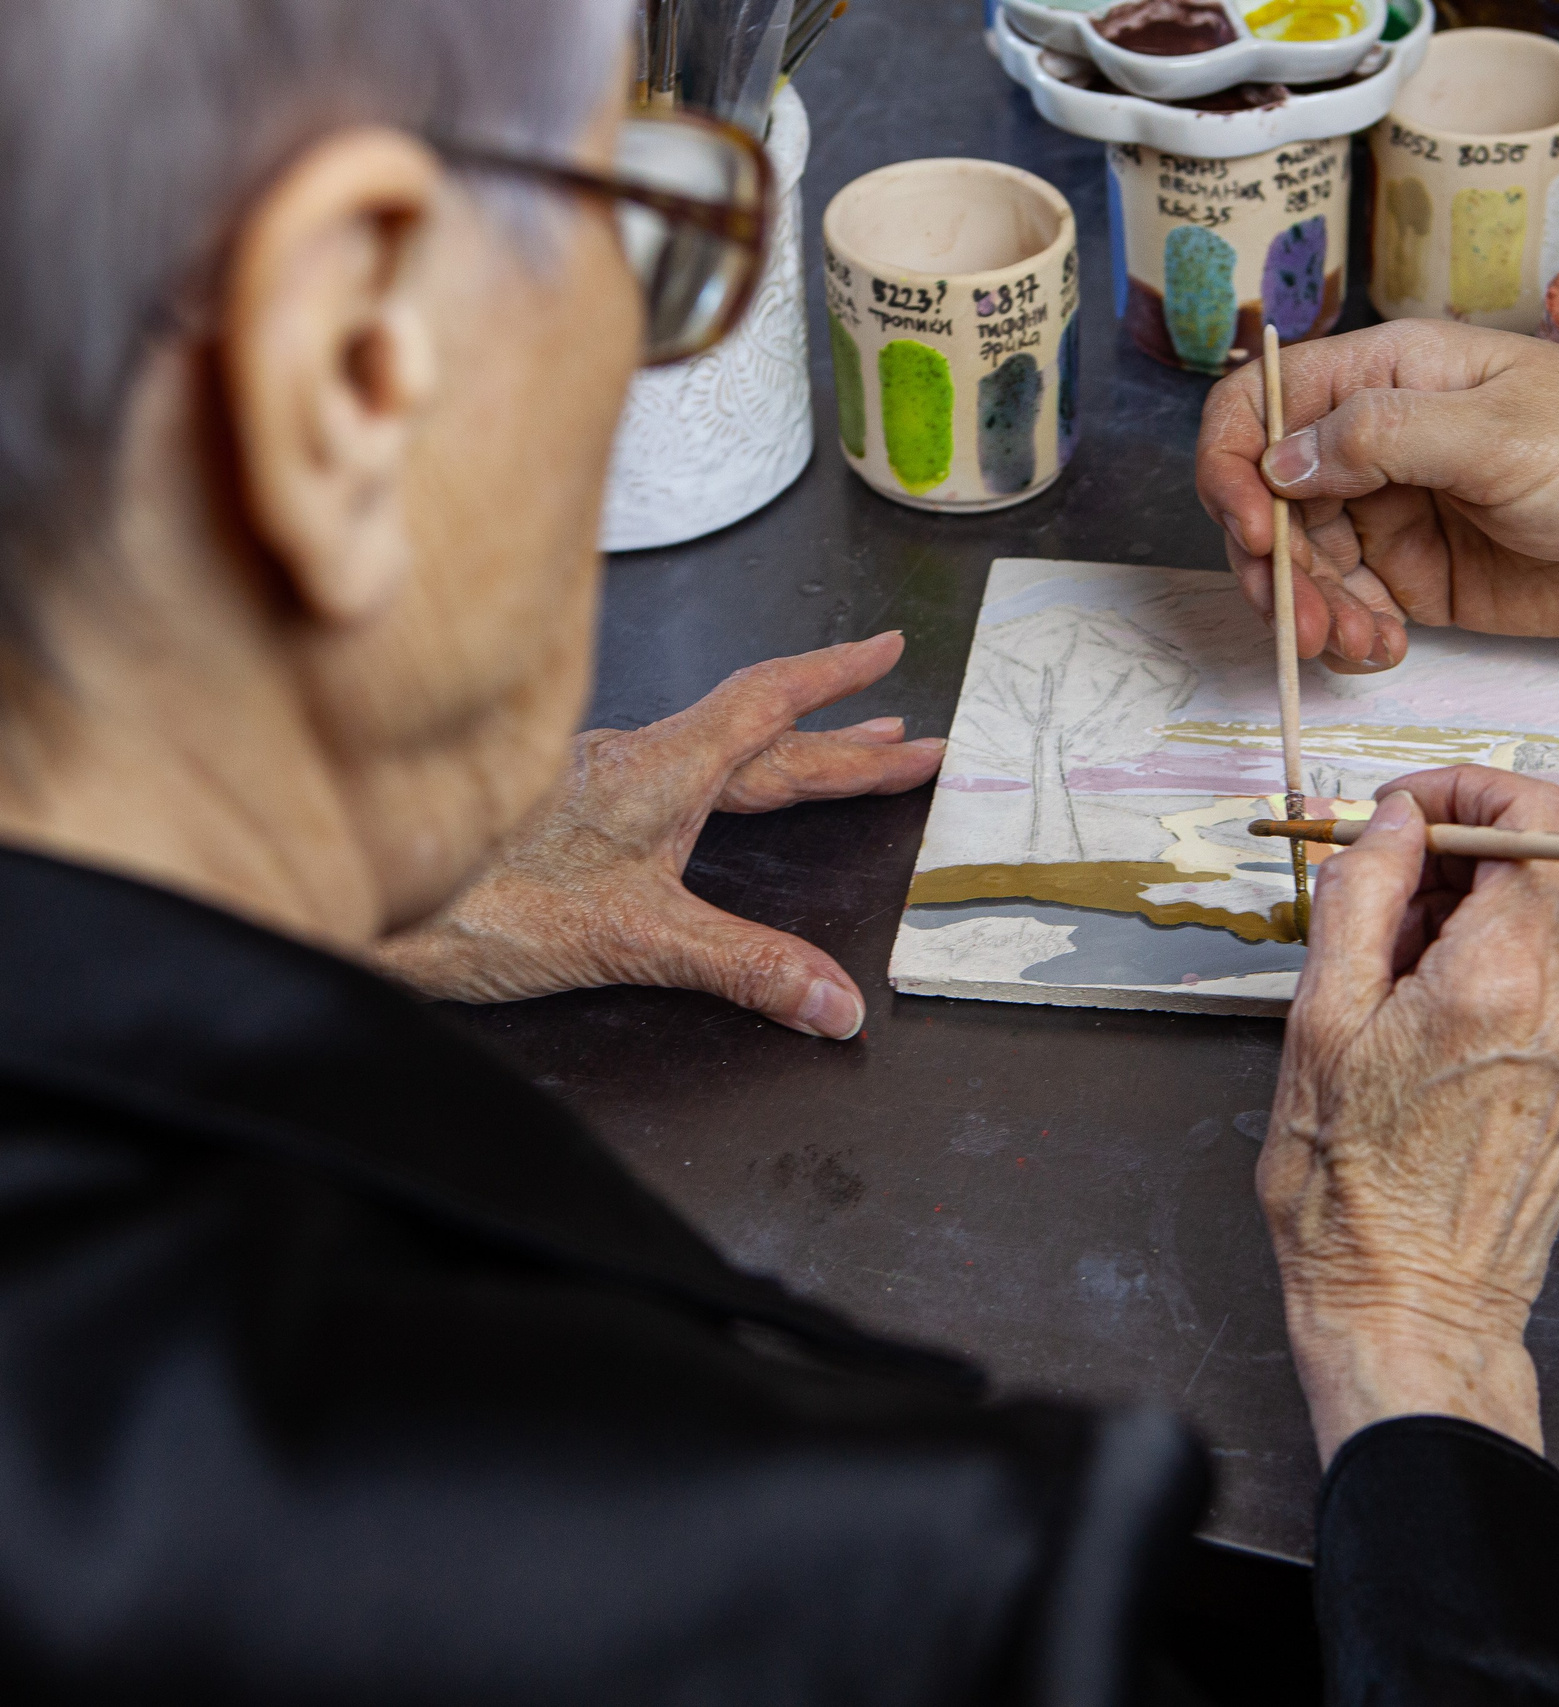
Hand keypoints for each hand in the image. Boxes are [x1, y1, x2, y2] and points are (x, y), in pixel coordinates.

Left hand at [374, 634, 943, 1037]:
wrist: (362, 898)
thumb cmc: (477, 902)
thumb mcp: (633, 941)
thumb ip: (742, 967)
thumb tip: (834, 1000)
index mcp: (662, 770)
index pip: (769, 706)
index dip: (833, 681)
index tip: (885, 653)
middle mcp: (632, 760)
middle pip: (759, 738)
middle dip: (842, 743)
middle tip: (908, 742)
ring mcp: (594, 778)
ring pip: (711, 752)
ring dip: (783, 755)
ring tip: (838, 757)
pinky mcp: (560, 805)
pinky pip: (668, 772)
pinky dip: (718, 775)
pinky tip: (707, 792)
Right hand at [1196, 320, 1558, 671]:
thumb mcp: (1499, 432)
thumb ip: (1384, 441)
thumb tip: (1280, 461)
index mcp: (1390, 376)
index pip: (1263, 404)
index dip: (1231, 462)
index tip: (1248, 526)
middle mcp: (1381, 444)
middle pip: (1267, 500)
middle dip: (1268, 564)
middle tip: (1298, 621)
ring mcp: (1400, 515)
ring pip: (1303, 566)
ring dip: (1306, 612)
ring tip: (1351, 644)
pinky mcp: (1426, 580)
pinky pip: (1352, 611)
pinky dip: (1348, 638)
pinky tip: (1381, 649)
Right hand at [1261, 766, 1558, 1463]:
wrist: (1411, 1314)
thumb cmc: (1350, 1195)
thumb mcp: (1321, 1026)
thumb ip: (1361, 899)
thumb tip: (1392, 822)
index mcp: (1502, 980)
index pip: (1536, 814)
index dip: (1466, 788)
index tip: (1401, 811)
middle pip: (1549, 858)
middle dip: (1460, 847)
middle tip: (1378, 887)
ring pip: (1549, 919)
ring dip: (1472, 910)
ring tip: (1390, 968)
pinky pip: (1551, 981)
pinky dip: (1494, 964)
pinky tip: (1426, 1016)